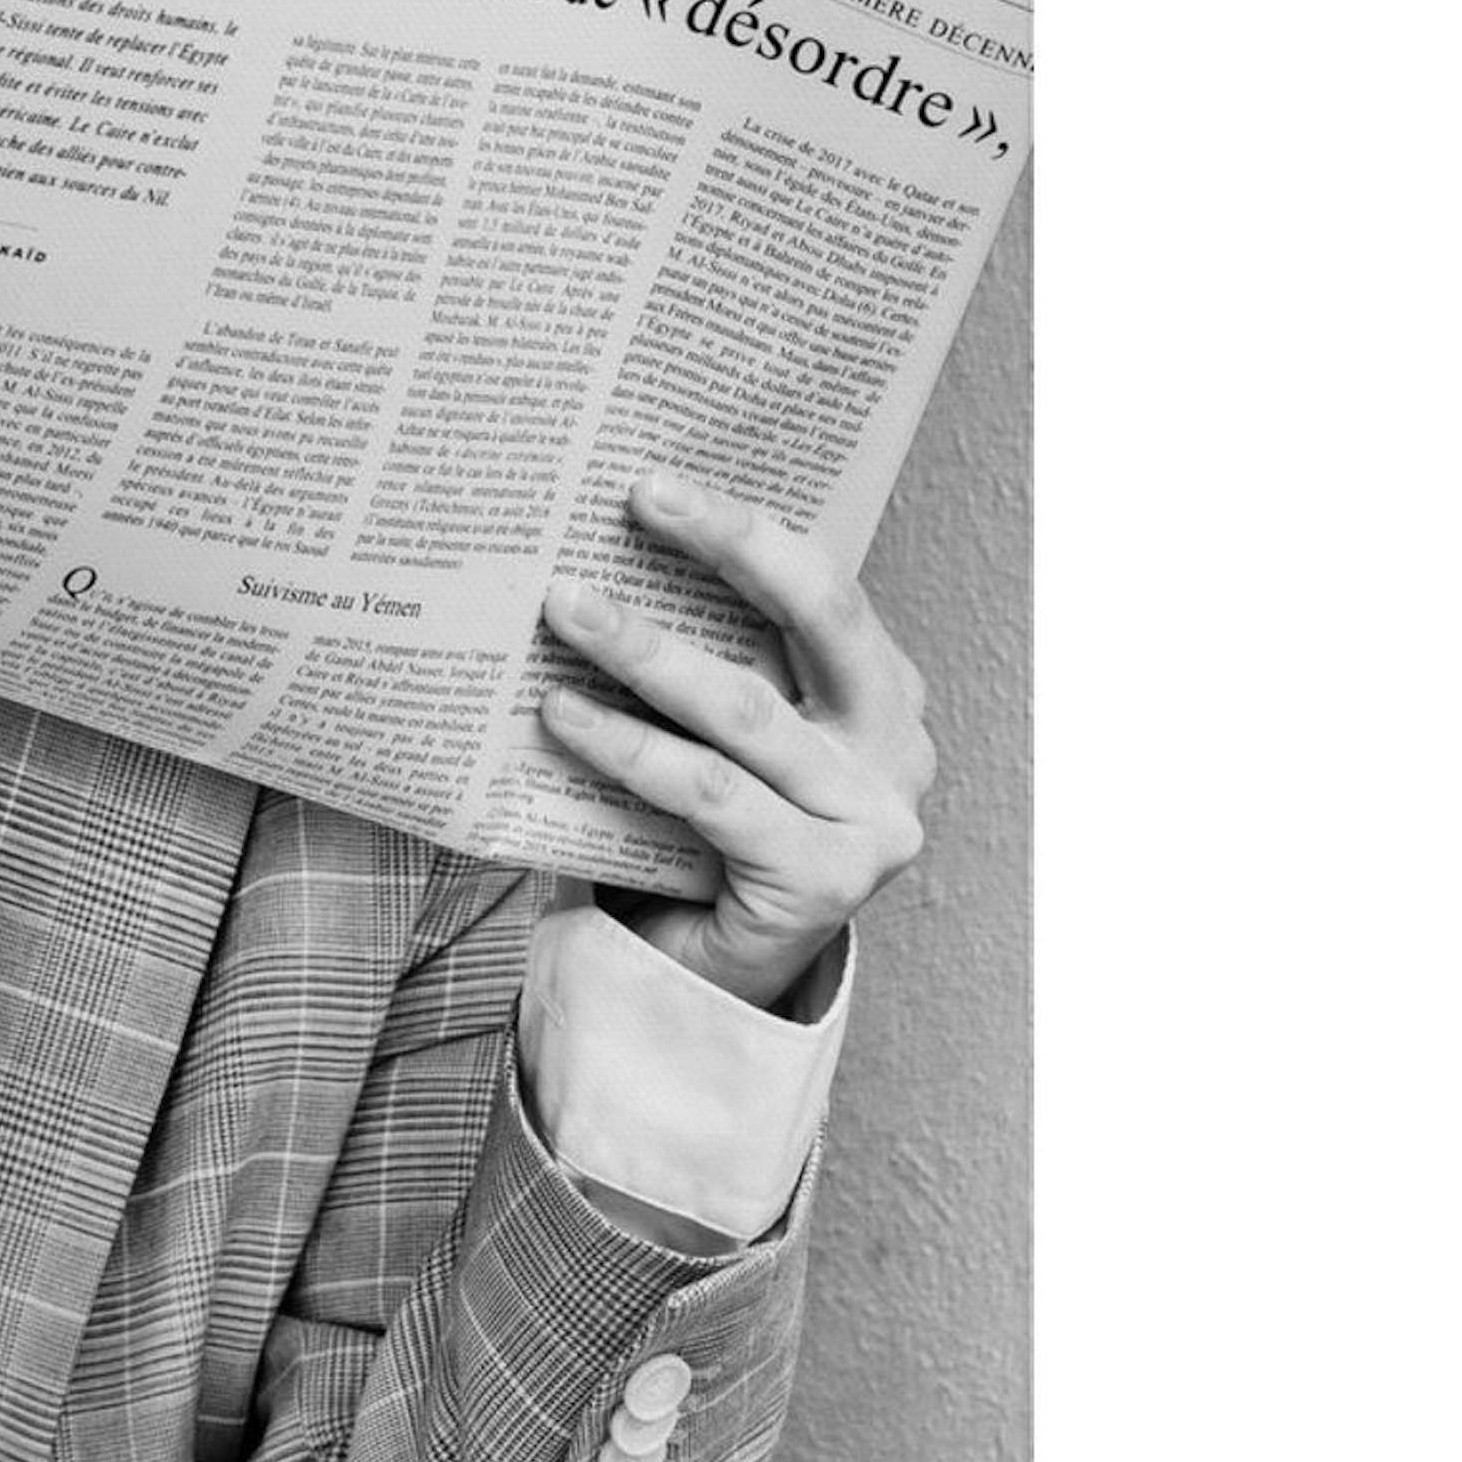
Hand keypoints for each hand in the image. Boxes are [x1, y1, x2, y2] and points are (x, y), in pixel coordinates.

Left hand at [536, 470, 936, 1011]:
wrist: (708, 978)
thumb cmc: (703, 835)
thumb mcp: (720, 733)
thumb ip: (704, 657)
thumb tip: (600, 550)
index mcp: (884, 692)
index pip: (827, 585)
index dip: (748, 528)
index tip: (656, 482)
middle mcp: (900, 748)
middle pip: (822, 617)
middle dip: (730, 546)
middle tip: (635, 498)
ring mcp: (873, 819)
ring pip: (747, 709)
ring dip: (647, 650)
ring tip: (564, 608)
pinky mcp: (824, 881)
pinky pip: (708, 794)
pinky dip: (629, 749)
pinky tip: (561, 716)